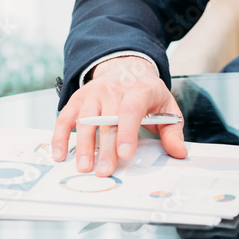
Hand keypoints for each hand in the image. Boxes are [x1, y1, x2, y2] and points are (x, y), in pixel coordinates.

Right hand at [50, 56, 186, 176]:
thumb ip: (172, 131)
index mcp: (139, 90)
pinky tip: (60, 154)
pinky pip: (66, 116)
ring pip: (86, 119)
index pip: (131, 110)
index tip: (125, 154)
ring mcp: (94, 93)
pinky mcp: (79, 98)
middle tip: (104, 171)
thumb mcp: (166, 107)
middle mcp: (114, 89)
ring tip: (84, 167)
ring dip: (83, 144)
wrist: (127, 68)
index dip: (128, 132)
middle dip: (105, 148)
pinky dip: (60, 135)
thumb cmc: (147, 93)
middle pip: (107, 120)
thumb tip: (178, 152)